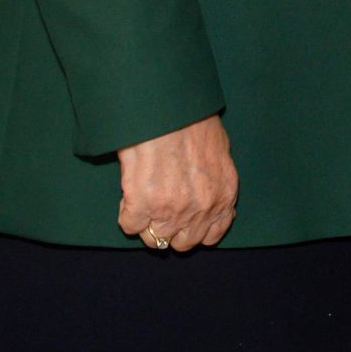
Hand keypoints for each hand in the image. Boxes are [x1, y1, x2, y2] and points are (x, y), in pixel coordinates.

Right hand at [117, 114, 237, 252]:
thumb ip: (216, 181)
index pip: (210, 236)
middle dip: (170, 228)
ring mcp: (172, 211)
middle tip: (160, 209)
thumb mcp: (219, 152)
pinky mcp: (143, 206)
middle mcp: (201, 209)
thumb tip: (210, 193)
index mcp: (223, 196)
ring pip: (155, 239)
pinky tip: (130, 196)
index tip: (184, 220)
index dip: (194, 229)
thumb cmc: (193, 120)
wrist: (166, 108)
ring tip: (144, 200)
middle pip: (181, 243)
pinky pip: (130, 226)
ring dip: (147, 223)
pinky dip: (127, 214)